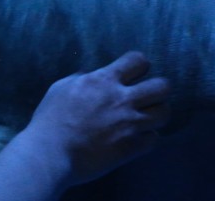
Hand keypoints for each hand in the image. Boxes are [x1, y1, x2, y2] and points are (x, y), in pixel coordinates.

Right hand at [24, 51, 171, 186]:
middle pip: (162, 87)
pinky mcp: (130, 148)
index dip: (140, 65)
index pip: (139, 61)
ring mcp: (129, 125)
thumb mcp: (61, 88)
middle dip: (158, 89)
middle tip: (148, 96)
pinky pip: (154, 139)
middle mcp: (122, 100)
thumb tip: (89, 74)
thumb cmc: (50, 120)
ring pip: (164, 113)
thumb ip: (80, 79)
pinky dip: (147, 138)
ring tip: (147, 117)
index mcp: (104, 81)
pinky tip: (138, 138)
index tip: (134, 73)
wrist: (50, 154)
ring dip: (157, 114)